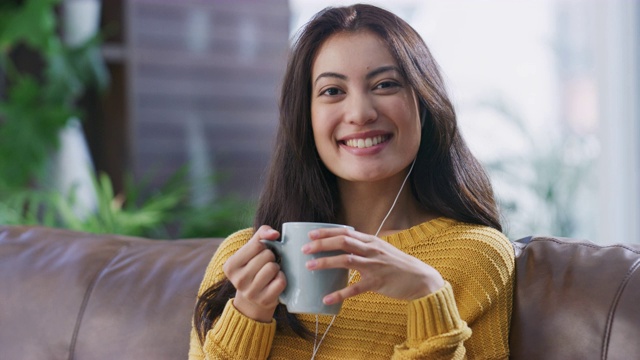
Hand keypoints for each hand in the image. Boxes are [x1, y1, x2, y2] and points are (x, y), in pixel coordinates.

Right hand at [223, 225, 285, 321]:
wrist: (252, 300)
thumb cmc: (253, 268)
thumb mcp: (251, 250)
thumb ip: (261, 234)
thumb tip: (275, 233)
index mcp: (230, 266)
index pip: (257, 245)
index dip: (264, 246)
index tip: (260, 254)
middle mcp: (238, 280)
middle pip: (267, 255)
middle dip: (270, 257)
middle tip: (265, 265)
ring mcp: (251, 292)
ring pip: (273, 267)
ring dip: (276, 268)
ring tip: (270, 273)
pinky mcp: (265, 300)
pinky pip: (280, 281)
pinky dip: (281, 278)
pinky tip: (274, 282)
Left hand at [302, 227, 444, 304]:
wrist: (421, 279)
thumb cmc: (398, 265)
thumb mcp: (382, 250)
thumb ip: (364, 247)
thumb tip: (344, 246)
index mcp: (371, 241)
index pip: (345, 232)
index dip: (327, 232)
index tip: (310, 234)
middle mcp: (371, 250)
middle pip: (343, 242)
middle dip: (322, 244)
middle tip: (305, 249)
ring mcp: (375, 266)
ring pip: (346, 261)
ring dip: (326, 263)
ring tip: (310, 267)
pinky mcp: (378, 283)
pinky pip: (355, 288)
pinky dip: (340, 294)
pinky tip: (327, 298)